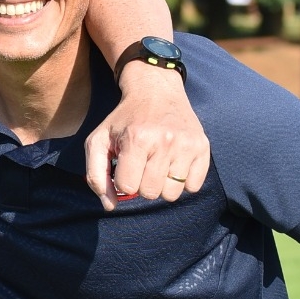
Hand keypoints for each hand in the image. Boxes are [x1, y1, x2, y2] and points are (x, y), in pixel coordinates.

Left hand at [85, 65, 209, 209]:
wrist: (156, 91)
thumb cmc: (123, 120)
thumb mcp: (99, 140)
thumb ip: (96, 175)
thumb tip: (110, 206)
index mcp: (136, 139)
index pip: (127, 187)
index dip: (123, 181)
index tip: (124, 166)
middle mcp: (164, 141)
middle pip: (151, 193)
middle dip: (142, 183)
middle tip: (142, 164)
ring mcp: (186, 144)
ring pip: (172, 194)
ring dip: (162, 184)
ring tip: (157, 163)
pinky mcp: (203, 147)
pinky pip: (193, 186)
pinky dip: (182, 181)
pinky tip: (173, 163)